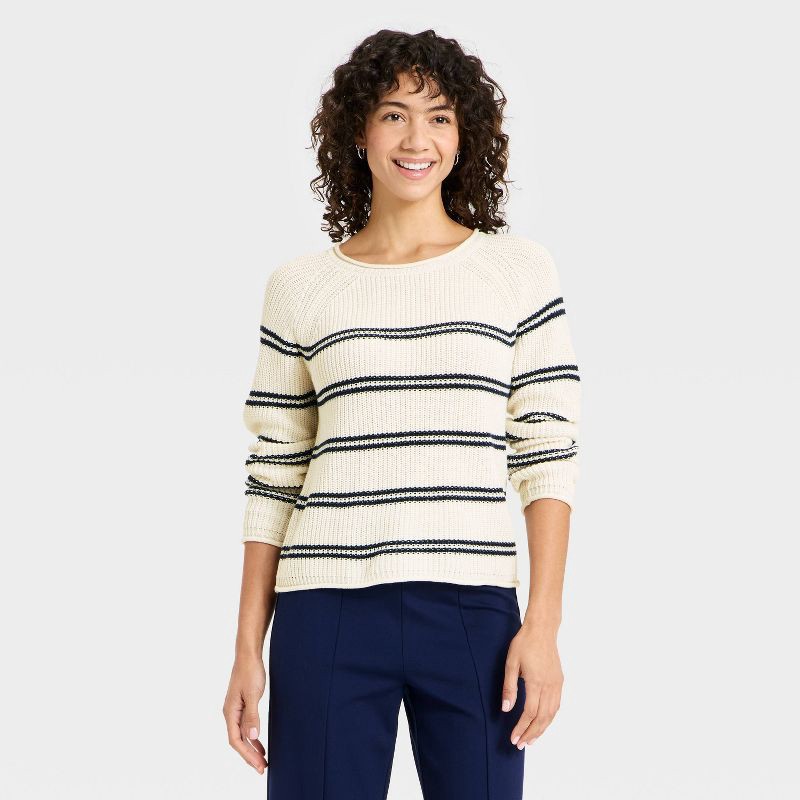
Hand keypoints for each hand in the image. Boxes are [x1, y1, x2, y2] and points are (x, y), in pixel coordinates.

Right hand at [223, 654, 267, 772]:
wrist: (248, 655)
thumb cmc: (250, 671)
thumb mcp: (253, 694)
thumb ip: (252, 715)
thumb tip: (252, 736)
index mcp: (230, 712)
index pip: (236, 740)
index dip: (247, 755)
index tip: (259, 765)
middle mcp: (230, 713)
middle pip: (238, 741)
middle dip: (250, 756)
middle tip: (263, 768)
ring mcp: (236, 709)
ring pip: (242, 735)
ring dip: (252, 748)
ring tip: (263, 760)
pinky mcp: (243, 705)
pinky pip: (246, 726)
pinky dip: (253, 737)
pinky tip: (260, 743)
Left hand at [501, 623, 563, 748]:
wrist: (542, 630)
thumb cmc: (524, 644)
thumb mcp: (511, 663)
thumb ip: (509, 687)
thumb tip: (506, 709)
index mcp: (536, 682)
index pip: (530, 713)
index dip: (521, 728)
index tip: (513, 738)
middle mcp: (549, 686)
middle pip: (542, 718)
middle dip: (531, 733)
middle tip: (521, 744)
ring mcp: (556, 684)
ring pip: (552, 714)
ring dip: (542, 729)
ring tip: (531, 739)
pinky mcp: (559, 681)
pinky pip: (557, 705)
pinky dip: (550, 717)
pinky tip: (543, 722)